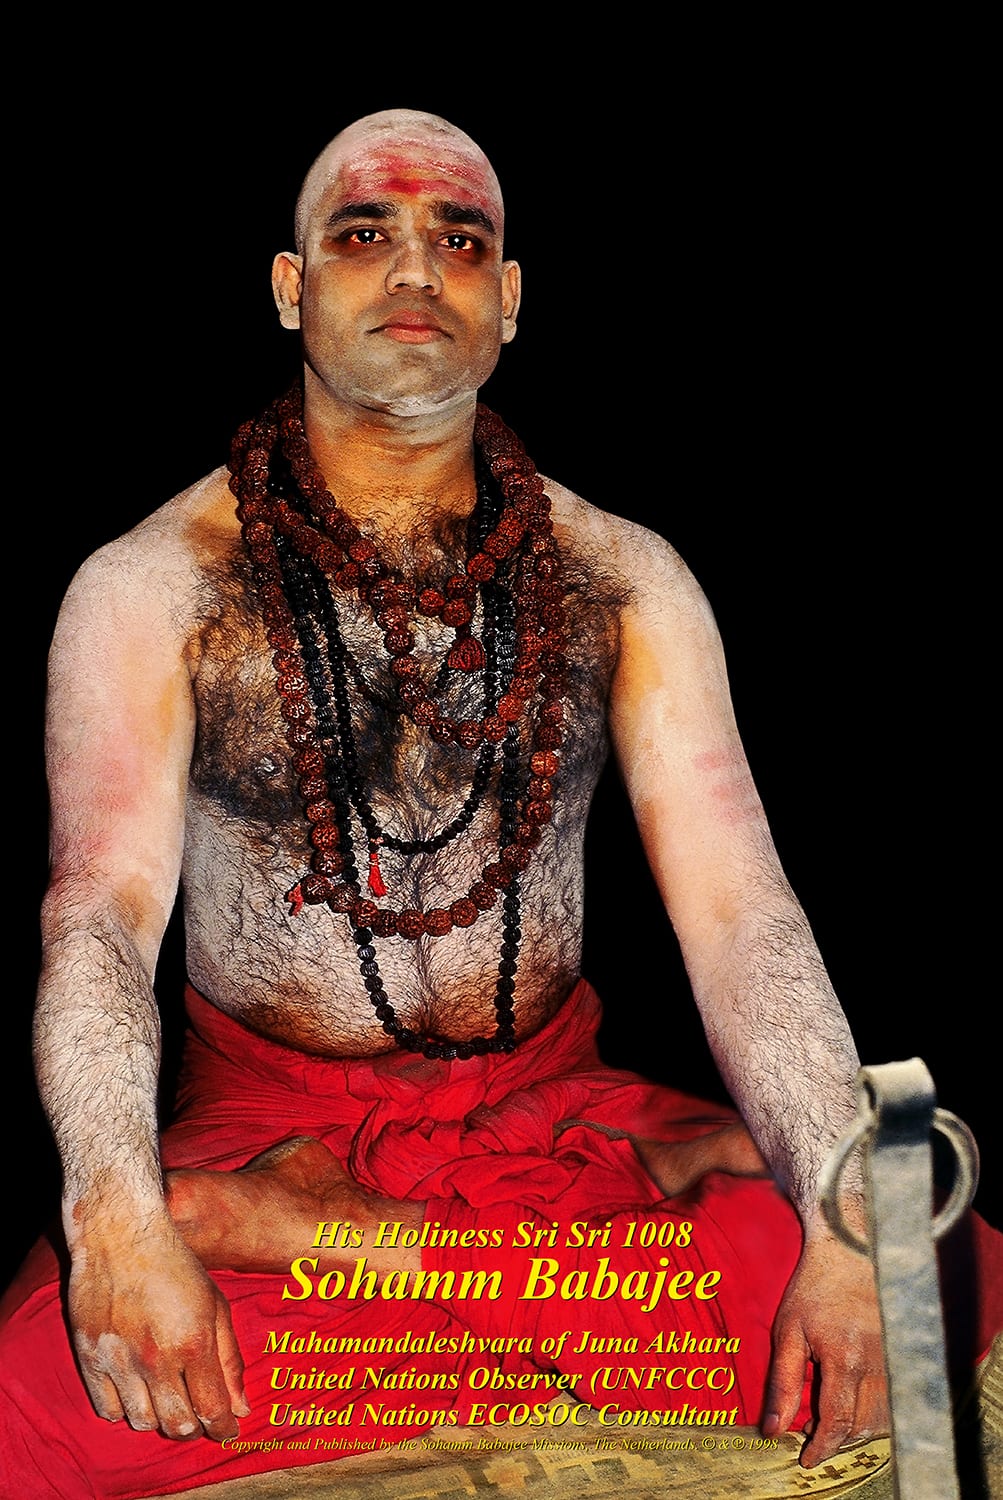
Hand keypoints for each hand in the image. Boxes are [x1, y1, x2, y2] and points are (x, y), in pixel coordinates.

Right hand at [67, 1215, 248, 1440]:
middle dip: (195, 1429)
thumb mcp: (215, 1304)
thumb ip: (229, 1358)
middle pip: (178, 1424)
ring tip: (168, 1401)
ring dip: (160, 1419)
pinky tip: (137, 1393)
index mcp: (193, 1343)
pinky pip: (108, 1410)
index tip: (227, 1432)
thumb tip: (240, 1408)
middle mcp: (157, 1358)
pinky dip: (125, 1411)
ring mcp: (120, 1361)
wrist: (122, 1236)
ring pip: (143, 1422)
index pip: (212, 1410)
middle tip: (199, 1418)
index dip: (223, 1428)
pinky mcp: (90, 1359)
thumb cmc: (176, 1267)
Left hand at [763, 1230, 887, 1466]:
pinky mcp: (905, 1355)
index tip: (807, 1459)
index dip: (822, 1446)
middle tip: (812, 1434)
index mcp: (845, 1359)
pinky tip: (854, 1403)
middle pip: (862, 1426)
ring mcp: (896, 1360)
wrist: (851, 1253)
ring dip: (858, 1428)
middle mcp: (877, 1364)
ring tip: (829, 1418)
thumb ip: (783, 1383)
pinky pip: (895, 1400)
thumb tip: (773, 1429)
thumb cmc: (814, 1290)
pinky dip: (876, 1412)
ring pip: (883, 1417)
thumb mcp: (788, 1332)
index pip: (838, 1422)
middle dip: (837, 1438)